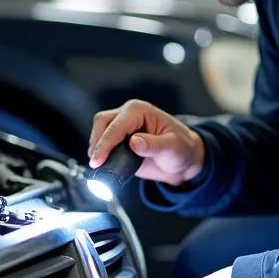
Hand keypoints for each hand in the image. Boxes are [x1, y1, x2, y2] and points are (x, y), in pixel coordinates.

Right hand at [88, 99, 205, 186]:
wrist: (182, 162)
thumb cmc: (182, 149)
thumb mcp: (173, 147)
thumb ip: (154, 144)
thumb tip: (134, 142)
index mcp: (139, 111)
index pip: (116, 125)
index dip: (105, 143)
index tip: (97, 160)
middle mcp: (127, 116)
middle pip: (102, 123)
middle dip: (97, 143)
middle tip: (96, 164)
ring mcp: (122, 128)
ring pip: (99, 132)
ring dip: (96, 149)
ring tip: (99, 167)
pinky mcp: (118, 142)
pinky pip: (102, 145)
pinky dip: (100, 154)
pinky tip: (103, 166)